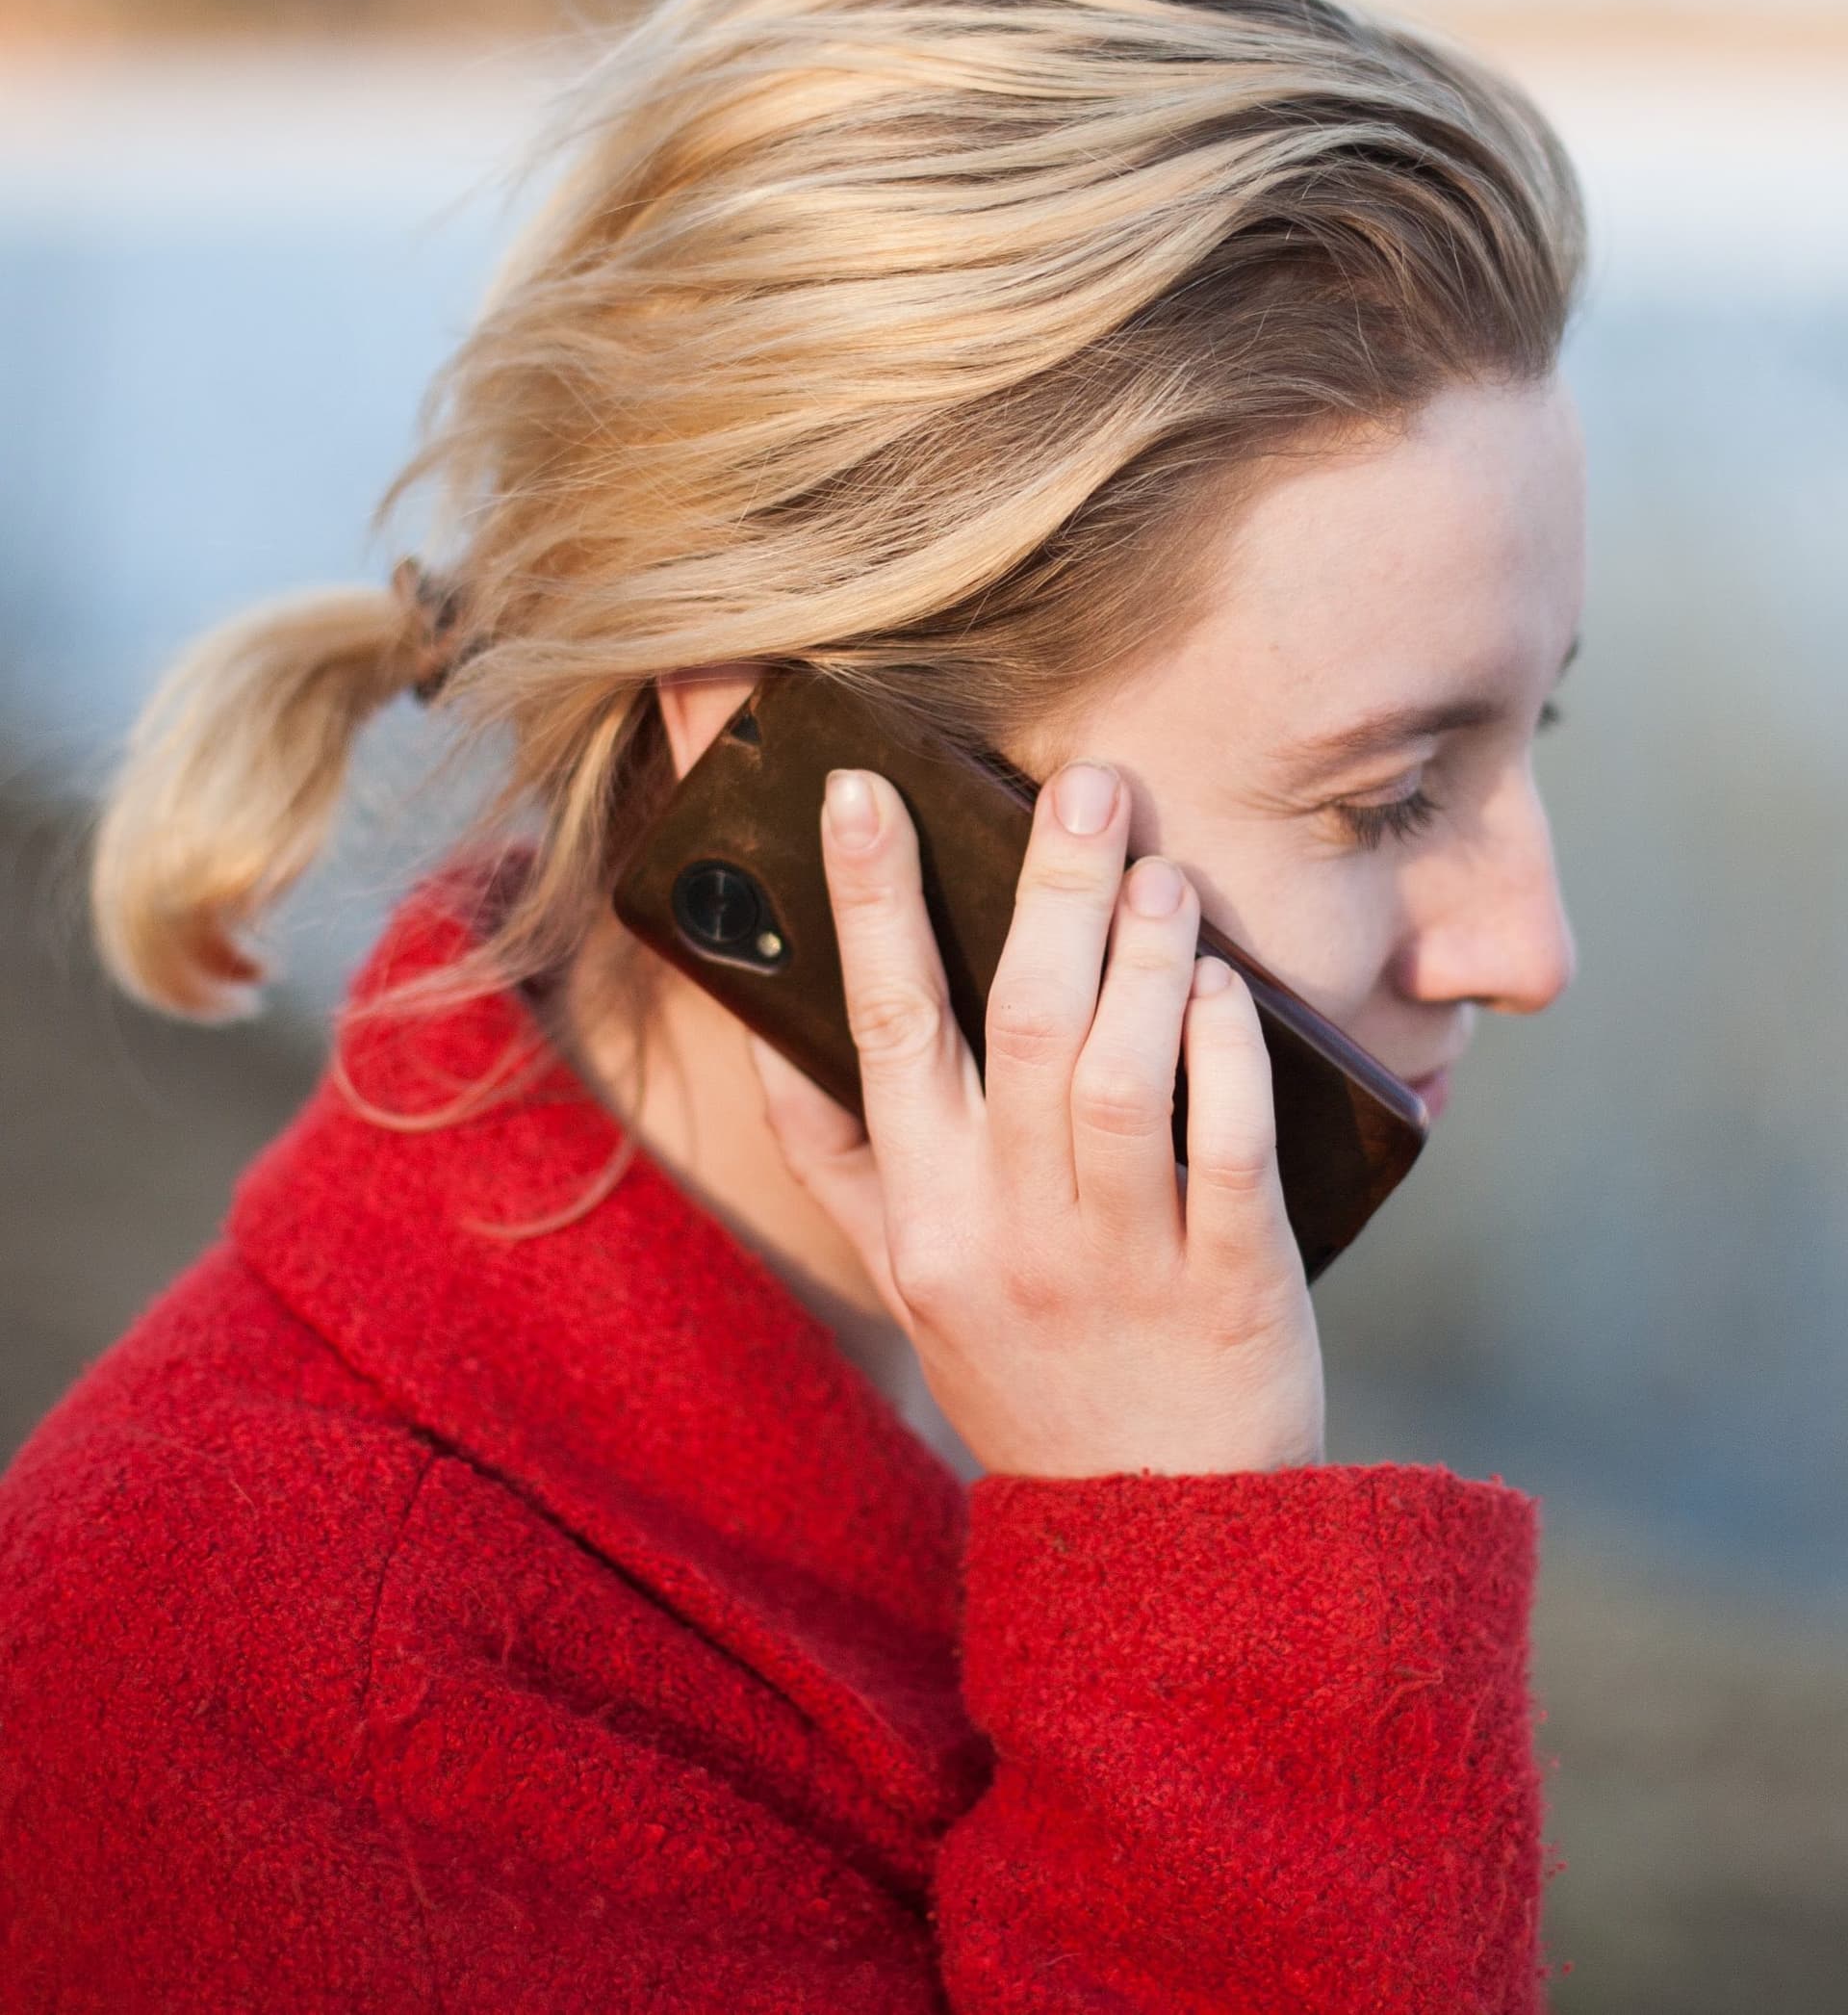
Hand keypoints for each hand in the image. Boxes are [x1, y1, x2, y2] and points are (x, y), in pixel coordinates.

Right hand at [743, 758, 1324, 1478]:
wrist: (1154, 1536)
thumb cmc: (1027, 1377)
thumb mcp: (908, 1282)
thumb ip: (845, 1164)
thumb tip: (777, 1037)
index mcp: (923, 1218)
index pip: (883, 1029)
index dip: (870, 903)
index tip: (861, 791)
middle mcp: (1005, 1233)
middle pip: (1017, 1026)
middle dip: (1045, 889)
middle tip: (1084, 782)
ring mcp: (1116, 1263)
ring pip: (1117, 1075)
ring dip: (1140, 957)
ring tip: (1156, 869)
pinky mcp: (1226, 1289)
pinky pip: (1225, 1149)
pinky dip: (1226, 1056)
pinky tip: (1223, 986)